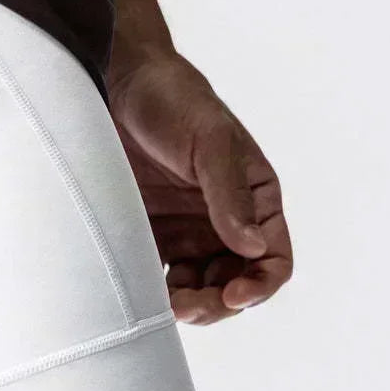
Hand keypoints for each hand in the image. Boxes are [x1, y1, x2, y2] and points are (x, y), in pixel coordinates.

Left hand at [109, 53, 292, 323]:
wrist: (115, 82)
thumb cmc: (174, 100)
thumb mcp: (210, 140)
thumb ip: (230, 194)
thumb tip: (253, 249)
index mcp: (256, 199)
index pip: (273, 258)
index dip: (261, 285)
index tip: (235, 296)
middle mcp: (225, 221)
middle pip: (235, 283)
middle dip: (218, 303)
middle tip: (189, 308)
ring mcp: (186, 230)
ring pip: (198, 288)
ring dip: (188, 305)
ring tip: (166, 306)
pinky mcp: (148, 232)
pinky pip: (158, 275)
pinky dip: (154, 291)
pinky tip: (142, 293)